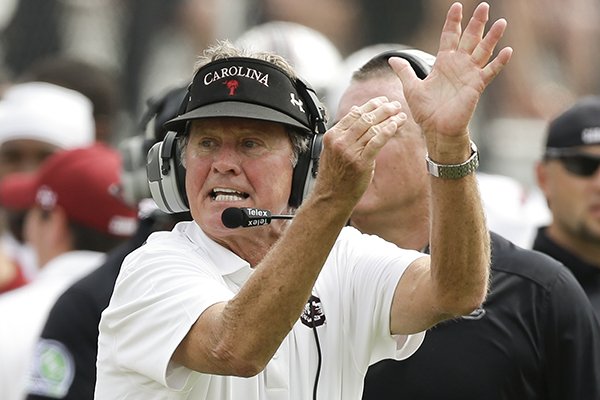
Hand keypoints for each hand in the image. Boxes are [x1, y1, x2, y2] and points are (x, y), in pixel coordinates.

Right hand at [314, 97, 405, 203]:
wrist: (331, 198)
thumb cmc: (333, 176)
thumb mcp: (333, 149)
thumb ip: (344, 131)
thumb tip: (354, 111)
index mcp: (332, 135)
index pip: (354, 114)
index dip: (370, 105)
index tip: (382, 101)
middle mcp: (340, 141)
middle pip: (365, 118)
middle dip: (382, 109)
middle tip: (395, 104)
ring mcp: (349, 152)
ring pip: (372, 128)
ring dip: (389, 119)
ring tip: (400, 114)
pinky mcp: (360, 162)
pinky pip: (377, 142)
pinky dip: (387, 131)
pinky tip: (396, 125)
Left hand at [389, 2, 511, 142]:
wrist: (436, 129)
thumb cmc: (425, 111)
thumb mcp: (411, 88)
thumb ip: (405, 72)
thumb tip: (392, 59)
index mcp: (443, 63)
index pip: (449, 36)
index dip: (453, 22)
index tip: (456, 6)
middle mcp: (458, 65)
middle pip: (469, 38)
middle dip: (476, 23)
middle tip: (484, 6)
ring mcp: (469, 74)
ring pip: (483, 51)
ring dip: (492, 38)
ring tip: (501, 22)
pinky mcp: (476, 86)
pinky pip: (490, 72)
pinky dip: (499, 62)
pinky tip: (507, 51)